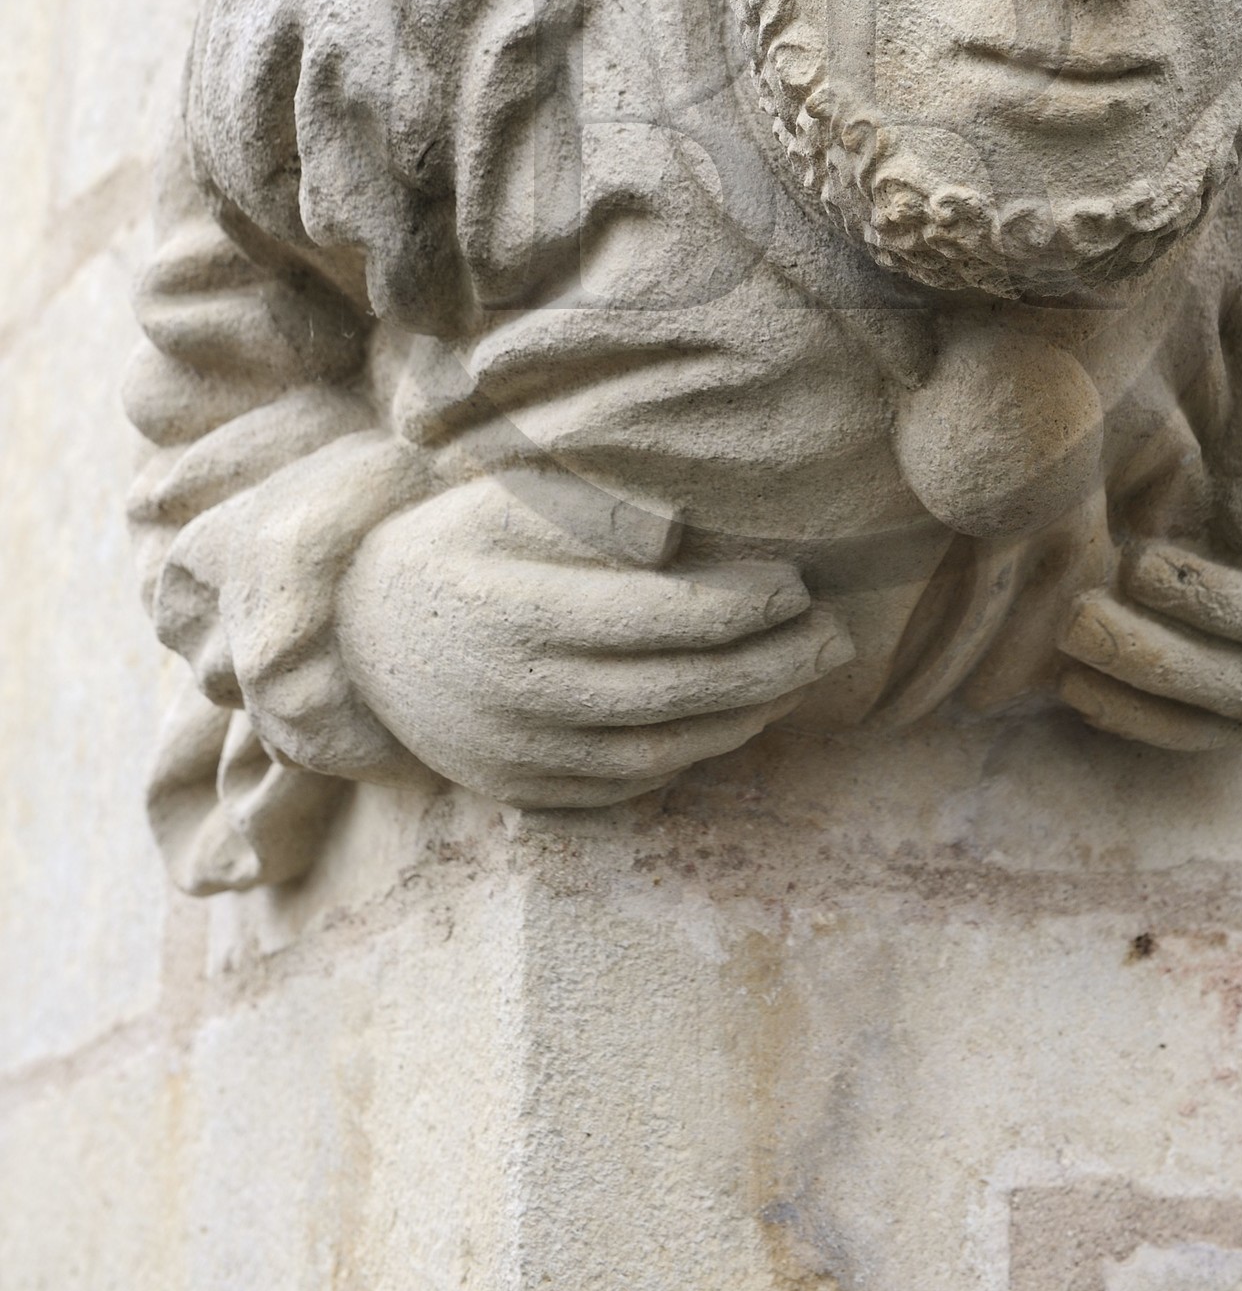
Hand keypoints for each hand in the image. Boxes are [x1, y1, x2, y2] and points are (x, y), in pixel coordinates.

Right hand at [335, 480, 853, 804]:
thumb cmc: (458, 542)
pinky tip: (739, 718)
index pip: (652, 620)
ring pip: (655, 750)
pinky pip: (622, 786)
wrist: (357, 632)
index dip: (736, 606)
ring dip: (742, 715)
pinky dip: (690, 756)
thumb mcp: (511, 499)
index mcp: (514, 613)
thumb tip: (683, 534)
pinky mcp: (521, 791)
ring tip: (801, 674)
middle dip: (767, 665)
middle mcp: (515, 695)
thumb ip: (596, 513)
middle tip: (836, 635)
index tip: (796, 583)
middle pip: (669, 691)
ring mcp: (516, 755)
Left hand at [1056, 473, 1241, 749]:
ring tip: (1070, 643)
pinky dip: (1124, 714)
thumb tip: (1241, 516)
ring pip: (1205, 716)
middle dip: (1154, 648)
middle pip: (1239, 678)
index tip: (1136, 555)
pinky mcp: (1227, 725)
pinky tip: (1071, 684)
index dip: (1207, 593)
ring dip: (1131, 683)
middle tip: (1080, 614)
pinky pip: (1176, 734)